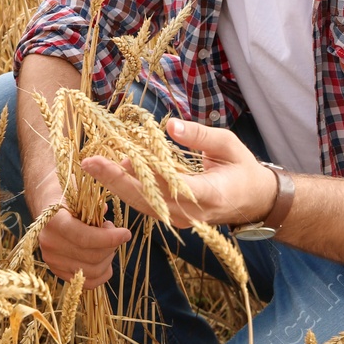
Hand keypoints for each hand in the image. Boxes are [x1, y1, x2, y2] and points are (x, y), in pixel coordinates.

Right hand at [32, 200, 131, 288]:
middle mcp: (50, 244)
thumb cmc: (68, 198)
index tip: (126, 233)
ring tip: (108, 244)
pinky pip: (86, 282)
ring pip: (91, 272)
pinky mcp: (57, 271)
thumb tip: (105, 211)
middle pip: (91, 257)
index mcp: (54, 222)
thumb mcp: (80, 194)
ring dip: (108, 259)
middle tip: (116, 233)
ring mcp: (52, 260)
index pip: (85, 238)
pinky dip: (102, 274)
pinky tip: (107, 261)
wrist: (49, 209)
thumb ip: (93, 204)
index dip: (110, 238)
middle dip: (111, 246)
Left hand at [80, 118, 274, 228]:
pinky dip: (128, 186)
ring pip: (142, 203)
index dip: (143, 174)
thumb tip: (170, 125)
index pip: (173, 186)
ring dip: (117, 183)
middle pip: (147, 198)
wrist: (254, 200)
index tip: (121, 160)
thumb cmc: (243, 169)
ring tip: (93, 164)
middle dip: (115, 180)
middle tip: (89, 163)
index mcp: (210, 195)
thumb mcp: (228, 145)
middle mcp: (191, 212)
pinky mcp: (172, 216)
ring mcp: (180, 218)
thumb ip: (200, 136)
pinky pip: (146, 203)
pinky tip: (113, 169)